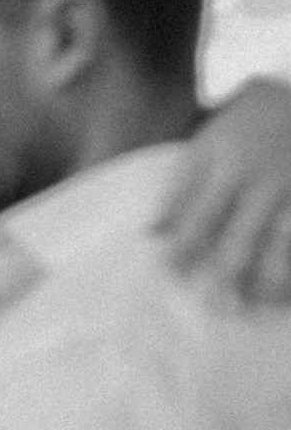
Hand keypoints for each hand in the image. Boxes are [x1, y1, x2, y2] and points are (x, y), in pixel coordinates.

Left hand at [159, 78, 290, 301]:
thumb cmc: (246, 121)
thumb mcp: (206, 142)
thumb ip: (180, 189)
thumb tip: (152, 233)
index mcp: (221, 161)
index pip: (195, 216)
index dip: (181, 251)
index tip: (171, 277)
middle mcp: (256, 178)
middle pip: (237, 239)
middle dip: (223, 277)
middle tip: (212, 308)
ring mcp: (288, 188)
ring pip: (278, 247)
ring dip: (265, 282)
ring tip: (252, 306)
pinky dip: (290, 265)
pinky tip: (284, 293)